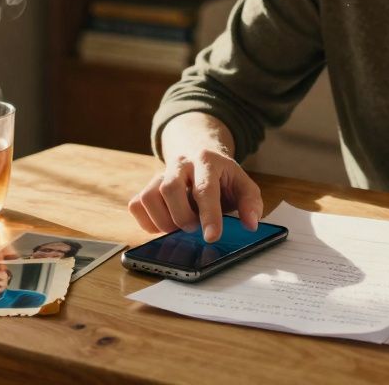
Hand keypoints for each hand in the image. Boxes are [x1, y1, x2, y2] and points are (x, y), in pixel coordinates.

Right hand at [128, 114, 263, 241]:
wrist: (199, 152)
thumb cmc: (221, 175)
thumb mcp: (243, 184)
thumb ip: (251, 203)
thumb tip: (251, 224)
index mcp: (207, 161)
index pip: (205, 189)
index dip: (209, 215)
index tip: (212, 237)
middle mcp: (180, 164)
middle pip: (170, 189)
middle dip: (182, 217)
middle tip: (194, 229)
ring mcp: (160, 174)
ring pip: (148, 197)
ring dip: (163, 221)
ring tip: (179, 227)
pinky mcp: (146, 186)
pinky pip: (137, 205)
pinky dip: (148, 222)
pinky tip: (165, 223)